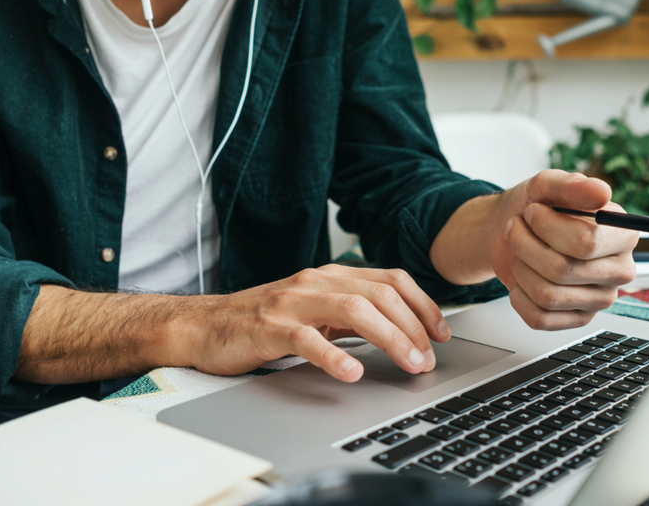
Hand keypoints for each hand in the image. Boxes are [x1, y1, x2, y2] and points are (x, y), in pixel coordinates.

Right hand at [181, 265, 450, 382]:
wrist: (205, 325)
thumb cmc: (264, 321)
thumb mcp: (317, 310)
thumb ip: (354, 315)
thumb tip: (401, 331)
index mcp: (333, 276)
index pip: (392, 279)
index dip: (424, 304)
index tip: (443, 333)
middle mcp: (317, 281)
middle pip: (381, 294)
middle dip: (414, 326)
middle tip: (428, 359)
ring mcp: (294, 302)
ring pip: (354, 310)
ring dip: (390, 338)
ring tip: (408, 363)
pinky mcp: (270, 327)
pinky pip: (308, 339)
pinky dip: (334, 355)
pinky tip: (352, 373)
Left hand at [491, 170, 637, 329]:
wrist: (512, 230)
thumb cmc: (536, 208)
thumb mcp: (548, 186)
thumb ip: (573, 185)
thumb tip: (602, 192)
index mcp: (623, 234)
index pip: (585, 241)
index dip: (547, 226)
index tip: (532, 212)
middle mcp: (620, 270)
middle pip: (562, 269)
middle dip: (525, 245)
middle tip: (517, 228)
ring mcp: (601, 299)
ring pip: (547, 295)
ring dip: (520, 267)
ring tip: (519, 251)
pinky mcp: (579, 319)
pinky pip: (539, 318)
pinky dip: (519, 296)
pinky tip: (523, 278)